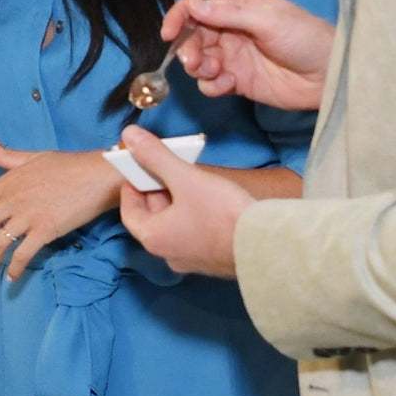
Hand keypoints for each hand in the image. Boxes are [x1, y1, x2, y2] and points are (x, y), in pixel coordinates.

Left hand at [0, 135, 121, 279]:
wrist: (98, 175)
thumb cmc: (69, 164)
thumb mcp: (34, 155)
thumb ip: (7, 154)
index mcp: (8, 182)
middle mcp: (13, 200)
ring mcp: (28, 216)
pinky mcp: (46, 230)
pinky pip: (23, 254)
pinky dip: (14, 268)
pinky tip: (11, 278)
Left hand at [115, 128, 253, 277]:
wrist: (265, 246)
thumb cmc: (222, 214)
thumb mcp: (186, 178)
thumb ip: (156, 156)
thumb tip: (129, 135)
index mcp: (154, 238)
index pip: (129, 212)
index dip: (131, 187)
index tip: (138, 169)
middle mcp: (168, 254)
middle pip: (153, 218)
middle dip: (157, 191)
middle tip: (164, 167)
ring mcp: (192, 260)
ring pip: (175, 226)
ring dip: (177, 203)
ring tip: (188, 179)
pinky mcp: (213, 260)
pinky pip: (195, 234)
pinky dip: (194, 216)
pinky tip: (210, 201)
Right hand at [162, 0, 332, 110]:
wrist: (329, 75)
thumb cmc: (307, 38)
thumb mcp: (269, 18)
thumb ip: (229, 12)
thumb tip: (194, 6)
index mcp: (238, 5)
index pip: (197, 5)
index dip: (178, 16)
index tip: (169, 33)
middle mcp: (231, 29)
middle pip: (192, 35)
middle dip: (188, 48)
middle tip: (195, 61)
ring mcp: (233, 56)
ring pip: (198, 61)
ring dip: (199, 68)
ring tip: (217, 74)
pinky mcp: (237, 81)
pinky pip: (211, 83)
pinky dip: (212, 86)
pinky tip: (230, 85)